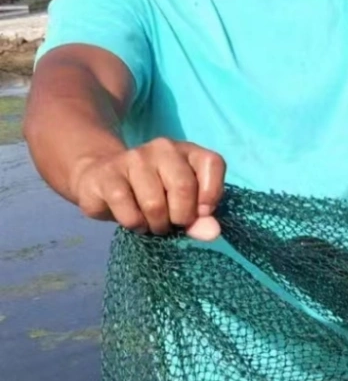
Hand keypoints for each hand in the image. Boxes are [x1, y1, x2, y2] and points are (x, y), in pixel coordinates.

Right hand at [70, 137, 224, 238]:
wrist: (100, 180)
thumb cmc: (152, 196)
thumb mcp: (182, 206)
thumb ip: (200, 218)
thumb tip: (212, 232)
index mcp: (187, 151)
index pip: (212, 163)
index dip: (212, 194)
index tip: (202, 213)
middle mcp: (162, 148)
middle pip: (183, 187)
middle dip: (181, 217)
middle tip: (172, 223)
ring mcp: (133, 158)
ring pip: (154, 204)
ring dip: (155, 225)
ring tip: (151, 222)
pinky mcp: (107, 175)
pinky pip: (129, 213)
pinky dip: (135, 225)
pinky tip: (133, 220)